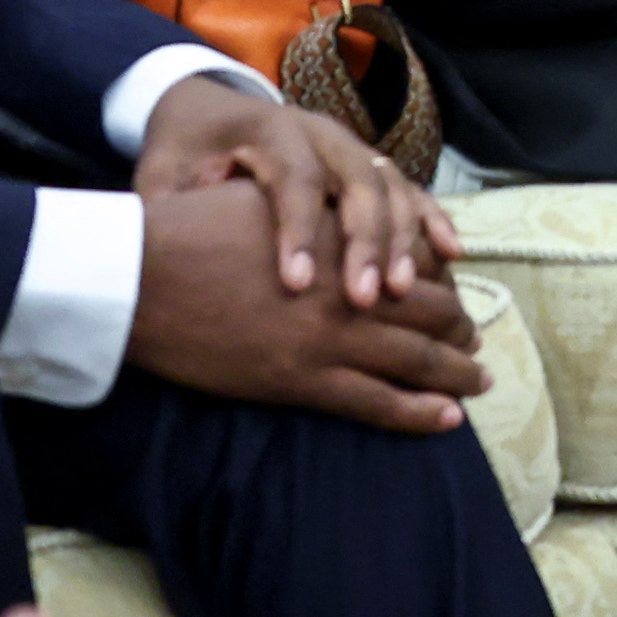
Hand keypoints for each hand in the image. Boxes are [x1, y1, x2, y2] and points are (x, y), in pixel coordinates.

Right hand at [126, 181, 481, 434]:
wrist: (140, 276)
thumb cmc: (186, 230)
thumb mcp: (258, 198)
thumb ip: (301, 207)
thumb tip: (320, 207)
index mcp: (338, 235)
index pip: (411, 258)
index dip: (436, 278)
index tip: (448, 289)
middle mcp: (345, 284)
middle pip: (427, 308)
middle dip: (457, 328)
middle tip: (474, 341)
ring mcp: (328, 336)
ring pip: (414, 357)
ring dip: (453, 371)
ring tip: (477, 381)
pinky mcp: (302, 378)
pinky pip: (376, 401)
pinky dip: (418, 412)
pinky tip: (448, 418)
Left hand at [129, 72, 451, 313]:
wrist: (208, 109)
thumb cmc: (184, 153)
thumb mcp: (162, 177)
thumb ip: (171, 212)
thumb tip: (166, 256)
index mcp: (268, 131)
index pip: (293, 177)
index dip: (299, 229)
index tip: (296, 284)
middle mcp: (320, 133)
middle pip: (358, 180)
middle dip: (366, 241)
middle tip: (364, 299)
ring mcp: (351, 146)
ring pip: (392, 186)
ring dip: (403, 238)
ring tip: (400, 293)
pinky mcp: (368, 164)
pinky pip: (411, 189)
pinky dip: (433, 220)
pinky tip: (451, 256)